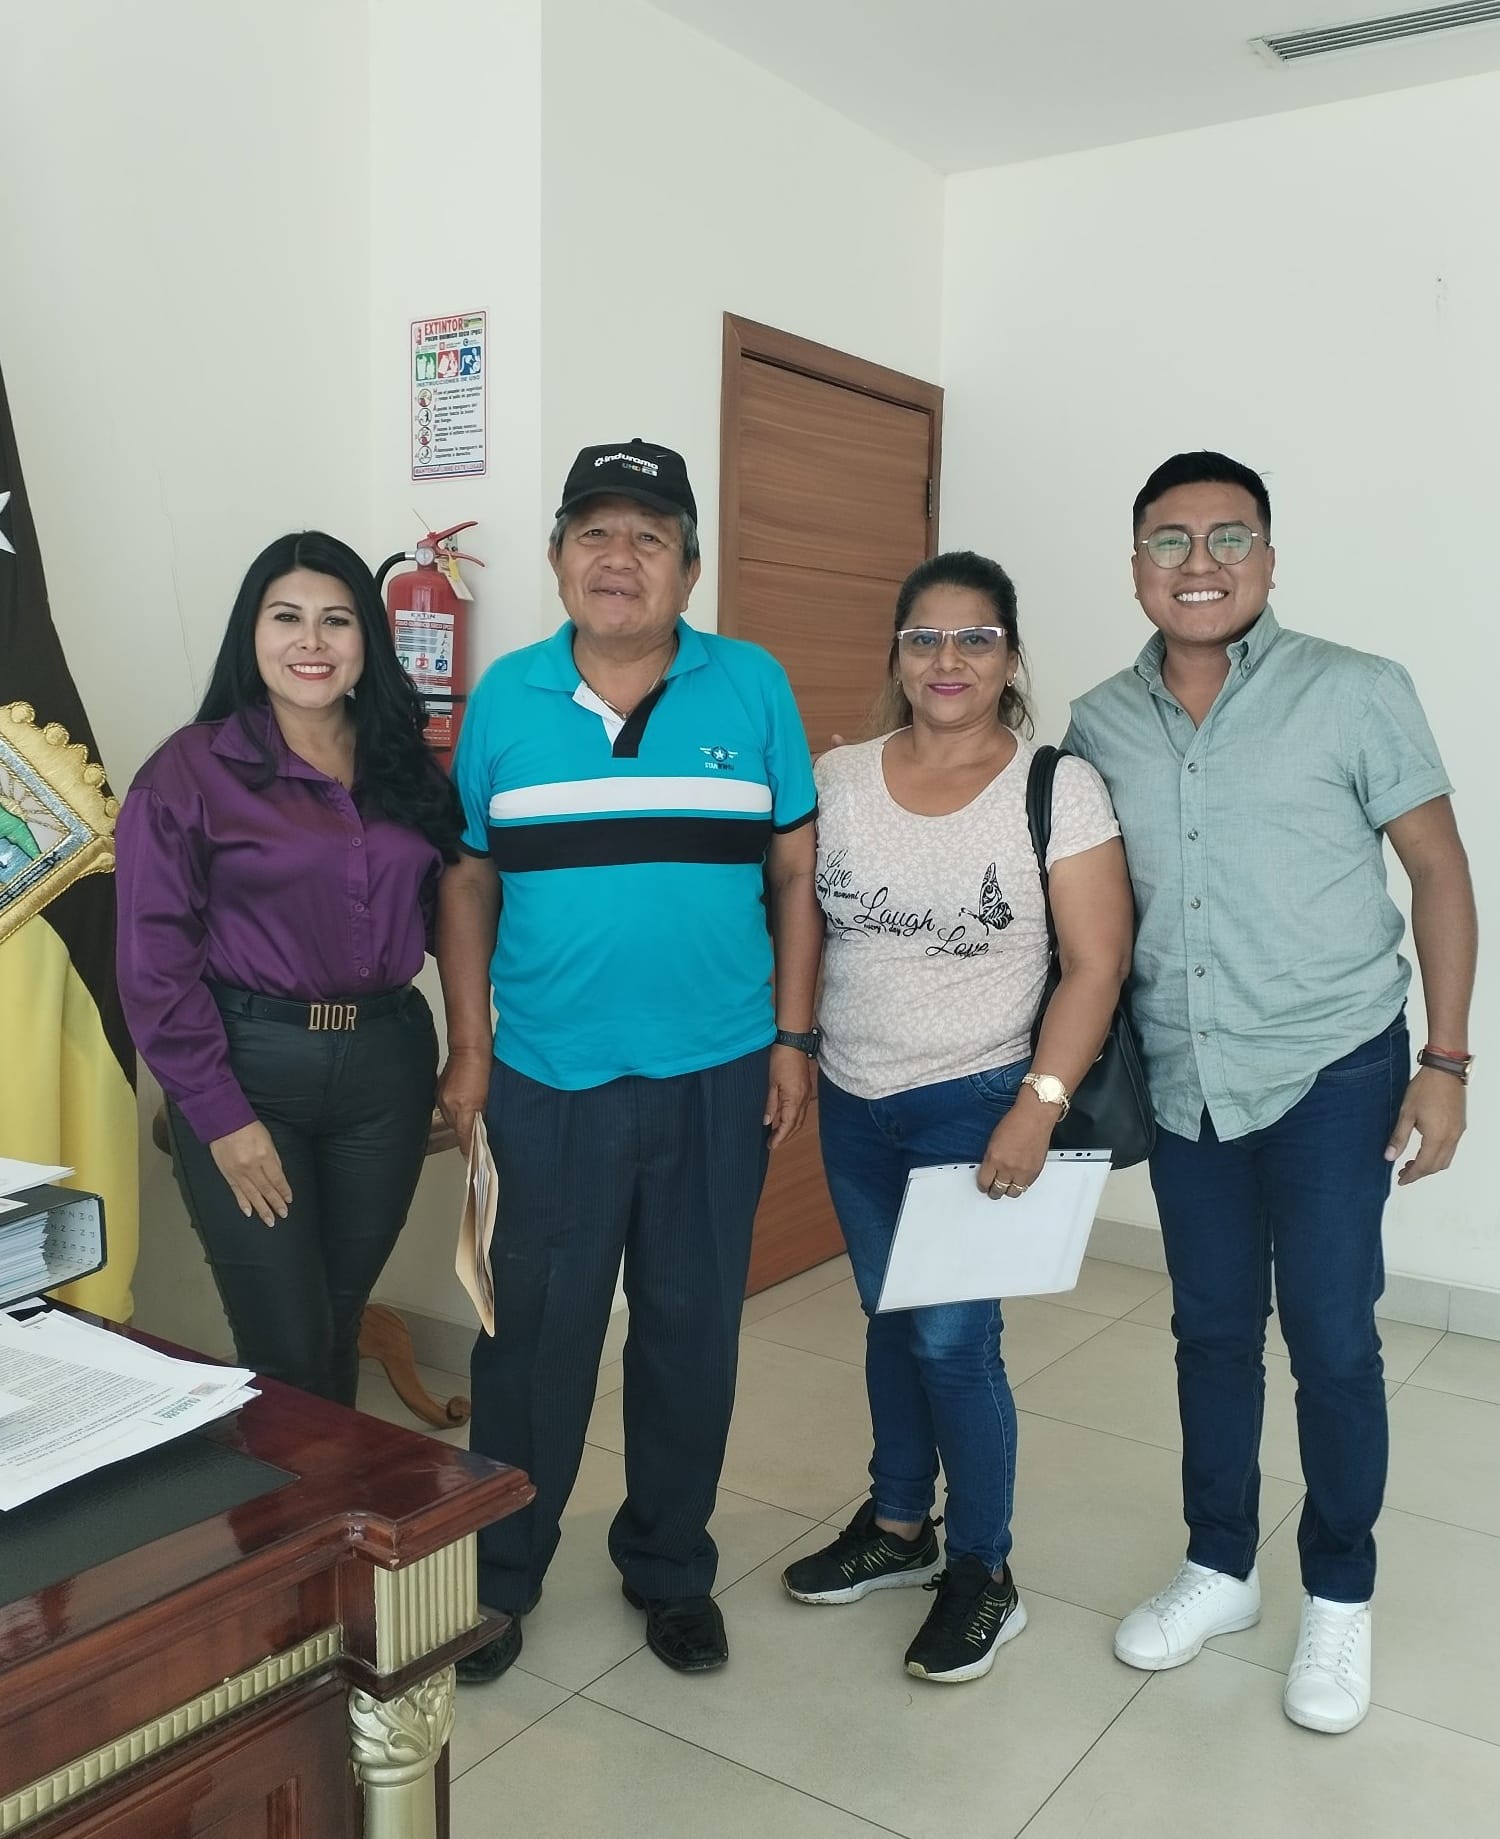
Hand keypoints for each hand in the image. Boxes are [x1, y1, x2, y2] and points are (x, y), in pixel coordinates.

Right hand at [210, 1122, 290, 1226]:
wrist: (224, 1122)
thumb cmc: (248, 1128)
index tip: (289, 1200)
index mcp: (264, 1156)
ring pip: (252, 1195)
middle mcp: (251, 1167)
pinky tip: (250, 1212)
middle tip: (283, 1214)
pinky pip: (237, 1192)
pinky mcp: (228, 1175)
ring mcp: (238, 1172)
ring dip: (262, 1209)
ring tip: (269, 1220)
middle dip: (276, 1203)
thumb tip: (278, 1177)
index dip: (284, 1191)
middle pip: (266, 1189)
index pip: (277, 1179)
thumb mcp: (268, 1140)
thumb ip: (273, 1160)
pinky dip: (243, 1203)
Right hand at [438, 1045, 491, 1156]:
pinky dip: (455, 1111)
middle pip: (458, 1131)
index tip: (476, 1159)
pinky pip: (447, 1109)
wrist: (469, 1047)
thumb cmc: (484, 1066)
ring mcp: (443, 1100)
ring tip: (472, 1118)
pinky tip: (464, 1104)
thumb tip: (485, 1130)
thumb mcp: (491, 1095)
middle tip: (478, 1137)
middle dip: (467, 1134)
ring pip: (452, 1120)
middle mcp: (450, 1106)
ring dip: (461, 1121)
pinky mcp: (439, 1093)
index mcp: (465, 1108)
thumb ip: (486, 1115)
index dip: (471, 1151)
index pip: (465, 1140)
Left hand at [764, 1044, 813, 1147]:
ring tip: (777, 1133)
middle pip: (797, 1124)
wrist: (792, 1042)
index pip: (788, 1125)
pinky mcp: (806, 1087)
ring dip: (790, 1127)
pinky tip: (785, 1117)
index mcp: (794, 1099)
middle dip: (785, 1136)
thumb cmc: (779, 1059)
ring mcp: (806, 1093)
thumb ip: (770, 1104)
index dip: (780, 1137)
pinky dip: (793, 1117)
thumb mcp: (770, 1083)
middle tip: (772, 1143)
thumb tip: (767, 1122)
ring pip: (800, 1117)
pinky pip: (801, 1109)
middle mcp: (803, 1098)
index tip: (771, 1146)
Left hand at [977, 1107, 1051, 1201]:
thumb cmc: (1016, 1122)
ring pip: (1013, 1193)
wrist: (1035, 1116)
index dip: (983, 1186)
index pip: (984, 1182)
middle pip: (998, 1190)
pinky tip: (1018, 1182)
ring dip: (1008, 1191)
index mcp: (994, 1158)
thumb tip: (990, 1170)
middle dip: (994, 1191)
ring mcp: (1022, 1171)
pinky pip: (1026, 1187)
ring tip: (1007, 1189)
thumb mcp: (994, 1140)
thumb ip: (991, 1157)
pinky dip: (1021, 1185)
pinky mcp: (1035, 1171)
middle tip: (993, 1191)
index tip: (983, 1186)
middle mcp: (1007, 1167)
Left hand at [1385, 1066, 1466, 1184]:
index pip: (1424, 1165)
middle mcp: (1451, 1137)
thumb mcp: (1406, 1113)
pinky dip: (1438, 1155)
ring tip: (1412, 1162)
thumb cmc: (1424, 1088)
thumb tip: (1389, 1157)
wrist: (1444, 1070)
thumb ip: (1399, 1137)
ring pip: (1446, 1159)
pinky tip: (1425, 1149)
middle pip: (1437, 1166)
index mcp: (1437, 1137)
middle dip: (1420, 1172)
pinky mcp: (1460, 1125)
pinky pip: (1451, 1149)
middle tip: (1403, 1172)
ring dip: (1430, 1165)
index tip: (1401, 1180)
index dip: (1412, 1175)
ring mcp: (1458, 1132)